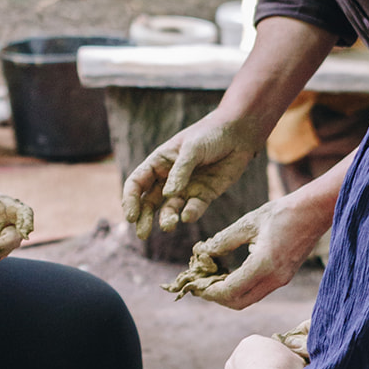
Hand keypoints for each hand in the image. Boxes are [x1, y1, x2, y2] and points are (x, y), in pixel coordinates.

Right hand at [122, 115, 265, 238]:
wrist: (238, 135)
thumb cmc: (210, 134)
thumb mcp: (192, 148)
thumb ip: (180, 171)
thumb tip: (168, 195)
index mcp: (158, 162)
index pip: (137, 183)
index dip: (131, 200)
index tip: (131, 216)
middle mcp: (168, 178)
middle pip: (149, 202)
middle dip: (144, 218)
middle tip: (142, 234)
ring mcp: (185, 188)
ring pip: (170, 209)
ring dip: (167, 218)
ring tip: (168, 226)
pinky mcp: (204, 195)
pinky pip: (194, 208)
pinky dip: (190, 214)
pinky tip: (188, 216)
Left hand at [173, 196, 329, 309]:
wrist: (315, 211)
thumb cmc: (282, 213)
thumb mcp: (247, 223)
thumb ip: (223, 241)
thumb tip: (202, 254)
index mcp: (264, 264)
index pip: (230, 291)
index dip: (209, 292)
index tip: (195, 284)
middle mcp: (275, 278)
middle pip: (239, 302)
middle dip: (217, 296)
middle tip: (201, 283)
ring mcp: (282, 280)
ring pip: (249, 298)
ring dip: (229, 293)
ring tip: (212, 277)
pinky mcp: (284, 277)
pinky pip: (258, 290)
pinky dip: (241, 287)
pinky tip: (229, 272)